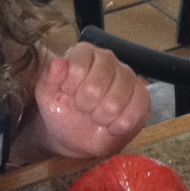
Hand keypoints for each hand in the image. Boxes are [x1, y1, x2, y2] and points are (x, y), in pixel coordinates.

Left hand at [32, 43, 150, 159]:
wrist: (75, 137)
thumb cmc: (61, 110)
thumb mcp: (47, 96)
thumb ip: (49, 78)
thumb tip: (59, 63)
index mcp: (83, 53)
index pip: (79, 66)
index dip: (71, 87)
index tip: (67, 95)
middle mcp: (108, 59)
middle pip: (97, 84)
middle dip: (86, 105)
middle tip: (83, 109)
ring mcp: (128, 76)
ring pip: (117, 100)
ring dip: (101, 117)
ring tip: (96, 117)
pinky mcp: (142, 96)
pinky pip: (137, 110)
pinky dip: (120, 124)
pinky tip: (111, 125)